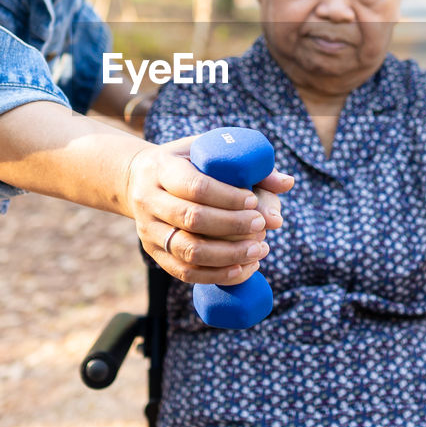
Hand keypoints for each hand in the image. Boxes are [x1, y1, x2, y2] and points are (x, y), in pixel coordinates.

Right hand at [125, 136, 291, 283]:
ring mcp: (149, 230)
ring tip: (260, 250)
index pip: (195, 186)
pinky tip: (243, 269)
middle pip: (192, 219)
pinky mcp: (154, 253)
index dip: (228, 197)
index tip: (254, 200)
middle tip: (262, 227)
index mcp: (162, 168)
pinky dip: (216, 275)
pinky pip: (184, 272)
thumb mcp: (207, 151)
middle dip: (233, 226)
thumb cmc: (186, 163)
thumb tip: (287, 184)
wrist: (138, 180)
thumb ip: (246, 165)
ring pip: (188, 250)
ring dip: (229, 255)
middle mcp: (150, 200)